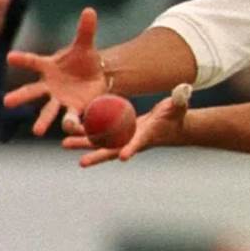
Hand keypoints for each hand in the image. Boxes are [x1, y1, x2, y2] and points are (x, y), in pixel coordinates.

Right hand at [3, 7, 105, 134]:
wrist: (97, 77)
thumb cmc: (84, 60)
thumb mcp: (86, 45)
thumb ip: (86, 30)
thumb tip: (89, 10)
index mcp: (49, 67)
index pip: (33, 61)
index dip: (22, 59)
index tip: (10, 57)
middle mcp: (49, 85)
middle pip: (32, 91)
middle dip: (20, 97)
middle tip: (7, 102)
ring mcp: (59, 99)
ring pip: (48, 110)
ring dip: (42, 120)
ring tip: (37, 131)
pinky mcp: (73, 109)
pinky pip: (70, 118)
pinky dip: (71, 124)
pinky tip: (72, 130)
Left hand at [62, 88, 190, 166]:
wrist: (172, 127)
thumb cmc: (177, 115)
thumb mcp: (179, 105)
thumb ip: (180, 98)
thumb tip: (184, 88)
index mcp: (148, 135)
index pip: (139, 143)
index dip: (131, 149)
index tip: (122, 157)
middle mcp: (133, 140)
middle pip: (113, 150)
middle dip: (97, 156)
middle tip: (82, 162)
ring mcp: (124, 138)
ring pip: (101, 143)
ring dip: (84, 144)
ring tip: (65, 144)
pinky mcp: (119, 134)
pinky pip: (100, 134)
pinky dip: (86, 134)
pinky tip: (71, 131)